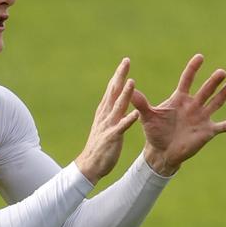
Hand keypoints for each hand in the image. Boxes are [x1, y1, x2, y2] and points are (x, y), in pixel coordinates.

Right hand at [76, 58, 139, 184]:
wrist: (89, 165)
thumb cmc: (99, 145)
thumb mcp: (105, 124)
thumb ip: (110, 111)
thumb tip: (116, 99)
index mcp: (104, 111)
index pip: (112, 89)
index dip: (118, 75)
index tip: (125, 62)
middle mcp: (105, 115)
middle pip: (113, 92)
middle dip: (120, 76)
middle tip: (126, 62)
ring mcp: (108, 126)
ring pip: (118, 106)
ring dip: (125, 94)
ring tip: (132, 81)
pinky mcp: (112, 137)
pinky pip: (121, 128)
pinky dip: (128, 120)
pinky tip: (136, 114)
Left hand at [131, 54, 225, 175]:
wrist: (160, 152)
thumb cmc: (154, 132)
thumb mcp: (147, 116)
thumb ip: (140, 102)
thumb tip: (129, 87)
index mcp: (179, 99)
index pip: (187, 80)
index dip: (193, 69)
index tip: (200, 57)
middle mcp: (193, 105)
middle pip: (205, 90)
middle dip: (212, 82)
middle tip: (221, 72)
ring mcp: (202, 118)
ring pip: (216, 103)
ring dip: (225, 94)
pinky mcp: (207, 131)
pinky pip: (224, 126)